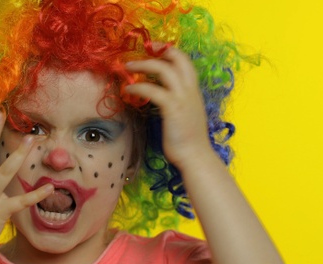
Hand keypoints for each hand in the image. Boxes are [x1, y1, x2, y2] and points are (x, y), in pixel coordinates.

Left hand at [125, 45, 212, 170]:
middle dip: (158, 50)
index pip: (185, 62)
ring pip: (163, 69)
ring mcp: (182, 97)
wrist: (195, 156)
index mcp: (193, 91)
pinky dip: (138, 86)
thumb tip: (160, 95)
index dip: (170, 52)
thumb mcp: (184, 114)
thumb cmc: (187, 140)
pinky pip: (152, 89)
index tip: (155, 49)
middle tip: (142, 49)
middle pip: (177, 58)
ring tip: (127, 67)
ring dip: (143, 65)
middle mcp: (190, 90)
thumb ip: (176, 102)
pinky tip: (128, 89)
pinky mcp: (172, 107)